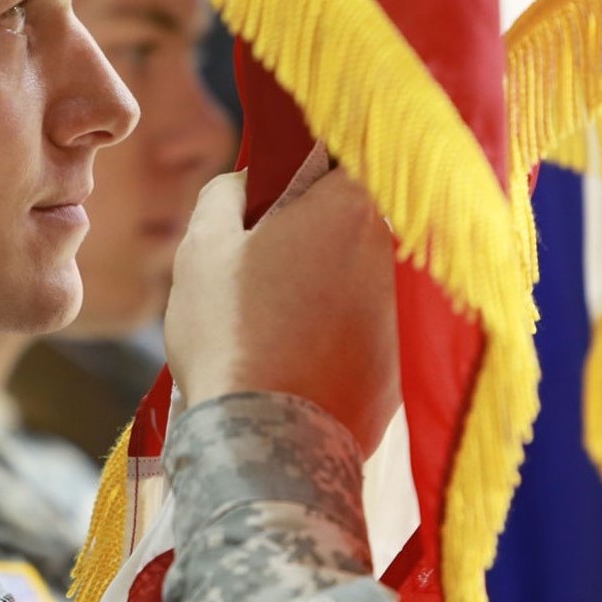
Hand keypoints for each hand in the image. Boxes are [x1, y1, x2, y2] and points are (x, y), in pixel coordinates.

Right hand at [165, 169, 399, 457]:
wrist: (264, 439)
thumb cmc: (228, 332)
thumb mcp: (203, 246)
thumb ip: (226, 194)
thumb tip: (249, 183)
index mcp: (347, 208)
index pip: (340, 161)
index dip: (303, 174)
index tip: (274, 201)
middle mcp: (388, 255)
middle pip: (348, 226)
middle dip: (309, 238)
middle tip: (259, 271)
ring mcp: (399, 316)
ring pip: (355, 284)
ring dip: (321, 293)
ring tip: (270, 328)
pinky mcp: (396, 370)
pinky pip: (360, 340)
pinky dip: (331, 345)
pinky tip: (291, 367)